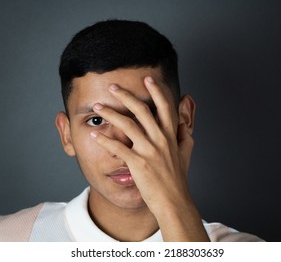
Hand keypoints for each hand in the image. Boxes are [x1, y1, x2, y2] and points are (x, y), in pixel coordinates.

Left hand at [90, 76, 208, 240]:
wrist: (174, 202)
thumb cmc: (178, 179)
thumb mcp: (186, 153)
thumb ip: (184, 134)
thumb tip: (185, 122)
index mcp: (172, 135)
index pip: (165, 107)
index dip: (156, 91)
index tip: (148, 79)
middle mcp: (160, 139)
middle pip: (142, 110)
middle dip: (125, 95)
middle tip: (113, 86)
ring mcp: (149, 151)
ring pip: (127, 125)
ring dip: (110, 113)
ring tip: (98, 107)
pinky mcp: (138, 164)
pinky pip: (118, 148)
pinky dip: (104, 140)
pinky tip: (94, 135)